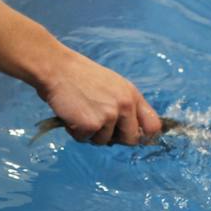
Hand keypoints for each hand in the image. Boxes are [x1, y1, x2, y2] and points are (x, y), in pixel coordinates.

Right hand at [31, 48, 161, 145]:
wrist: (57, 69)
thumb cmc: (81, 77)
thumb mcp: (113, 85)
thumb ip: (125, 105)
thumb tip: (132, 133)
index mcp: (132, 95)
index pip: (153, 125)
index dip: (145, 136)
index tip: (135, 138)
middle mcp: (124, 106)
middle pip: (131, 139)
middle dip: (116, 138)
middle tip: (100, 126)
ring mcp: (108, 116)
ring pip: (104, 141)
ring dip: (91, 133)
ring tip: (81, 112)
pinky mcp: (91, 125)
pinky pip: (85, 140)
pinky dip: (76, 132)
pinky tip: (71, 114)